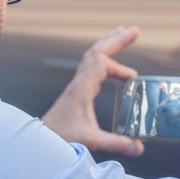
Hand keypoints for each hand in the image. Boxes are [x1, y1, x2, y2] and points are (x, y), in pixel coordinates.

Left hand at [42, 26, 144, 156]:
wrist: (40, 141)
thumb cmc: (61, 139)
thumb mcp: (91, 141)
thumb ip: (116, 143)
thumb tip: (140, 148)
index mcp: (82, 89)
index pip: (100, 64)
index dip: (119, 67)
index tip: (133, 79)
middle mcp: (79, 82)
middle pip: (96, 52)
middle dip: (116, 40)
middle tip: (134, 30)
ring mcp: (77, 85)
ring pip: (92, 56)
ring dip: (108, 44)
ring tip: (122, 32)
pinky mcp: (77, 90)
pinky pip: (90, 65)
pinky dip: (103, 58)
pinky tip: (111, 62)